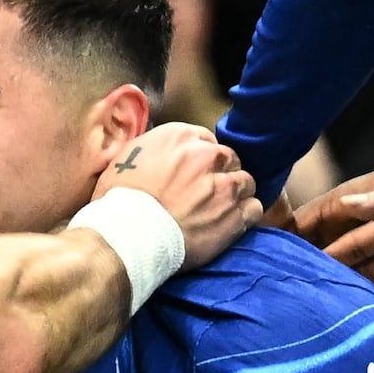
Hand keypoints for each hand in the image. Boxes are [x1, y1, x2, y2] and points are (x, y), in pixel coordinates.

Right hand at [100, 123, 257, 267]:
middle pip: (229, 159)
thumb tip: (159, 154)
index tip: (195, 172)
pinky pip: (254, 208)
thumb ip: (153, 150)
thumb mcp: (127, 159)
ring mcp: (224, 186)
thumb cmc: (119, 200)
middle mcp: (207, 156)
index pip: (206, 139)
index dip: (201, 158)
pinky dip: (246, 215)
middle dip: (221, 173)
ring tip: (221, 209)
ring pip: (246, 182)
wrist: (128, 236)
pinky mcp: (235, 214)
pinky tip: (232, 223)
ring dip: (236, 193)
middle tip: (207, 192)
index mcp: (179, 136)